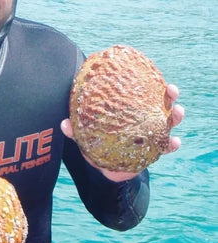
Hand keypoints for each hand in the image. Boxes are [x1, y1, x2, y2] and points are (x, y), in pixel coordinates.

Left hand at [61, 84, 184, 181]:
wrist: (105, 170)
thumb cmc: (96, 145)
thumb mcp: (85, 136)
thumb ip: (76, 129)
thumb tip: (64, 123)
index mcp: (128, 110)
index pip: (140, 93)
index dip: (147, 82)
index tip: (152, 72)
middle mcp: (142, 119)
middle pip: (160, 103)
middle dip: (170, 95)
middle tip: (172, 89)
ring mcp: (151, 134)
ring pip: (169, 121)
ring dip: (176, 115)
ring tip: (178, 112)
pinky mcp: (154, 151)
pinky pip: (167, 146)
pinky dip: (173, 143)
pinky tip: (175, 141)